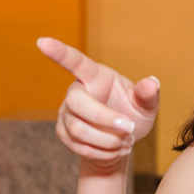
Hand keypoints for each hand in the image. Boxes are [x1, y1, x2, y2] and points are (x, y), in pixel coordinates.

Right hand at [37, 37, 159, 171]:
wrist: (122, 141)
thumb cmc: (134, 114)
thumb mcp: (146, 106)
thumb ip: (148, 96)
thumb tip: (152, 83)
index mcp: (95, 76)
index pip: (76, 62)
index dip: (59, 52)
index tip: (42, 41)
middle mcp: (76, 91)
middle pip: (77, 103)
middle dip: (105, 119)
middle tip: (130, 129)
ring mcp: (66, 113)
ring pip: (79, 130)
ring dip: (108, 140)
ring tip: (127, 140)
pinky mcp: (63, 133)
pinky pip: (80, 147)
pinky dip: (103, 152)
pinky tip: (117, 149)